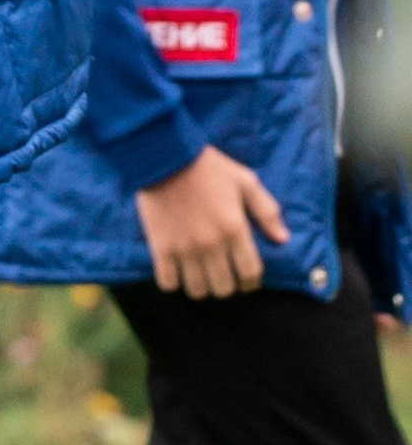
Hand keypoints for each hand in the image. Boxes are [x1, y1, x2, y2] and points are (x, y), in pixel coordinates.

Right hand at [136, 145, 288, 297]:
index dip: (251, 283)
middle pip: (224, 288)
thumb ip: (266, 211)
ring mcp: (184, 248)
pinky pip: (167, 282)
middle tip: (222, 276)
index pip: (250, 274)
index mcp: (235, 229)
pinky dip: (173, 283)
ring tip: (200, 275)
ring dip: (201, 287)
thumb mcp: (245, 181)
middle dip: (227, 286)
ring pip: (197, 291)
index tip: (246, 278)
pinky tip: (176, 272)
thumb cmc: (208, 166)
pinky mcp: (161, 246)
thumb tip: (283, 239)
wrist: (165, 154)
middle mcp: (211, 244)